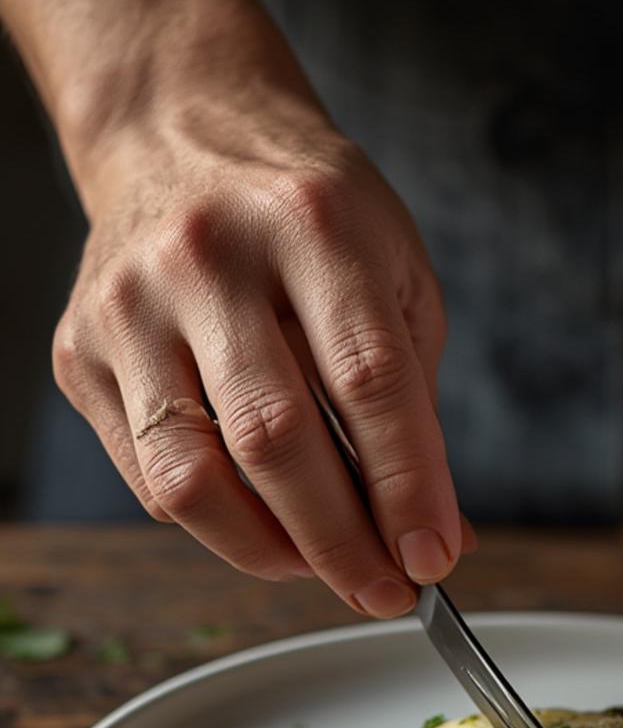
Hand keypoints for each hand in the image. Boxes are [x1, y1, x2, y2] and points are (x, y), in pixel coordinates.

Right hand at [53, 88, 466, 615]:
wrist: (181, 136)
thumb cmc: (308, 218)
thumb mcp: (393, 277)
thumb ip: (416, 404)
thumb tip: (437, 533)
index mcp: (312, 224)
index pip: (369, 382)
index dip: (407, 487)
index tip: (434, 557)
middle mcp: (208, 258)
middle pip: (274, 439)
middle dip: (340, 542)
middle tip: (384, 591)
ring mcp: (129, 307)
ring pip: (193, 477)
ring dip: (269, 552)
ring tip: (321, 567)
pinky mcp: (80, 353)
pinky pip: (152, 479)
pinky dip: (217, 524)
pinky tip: (262, 520)